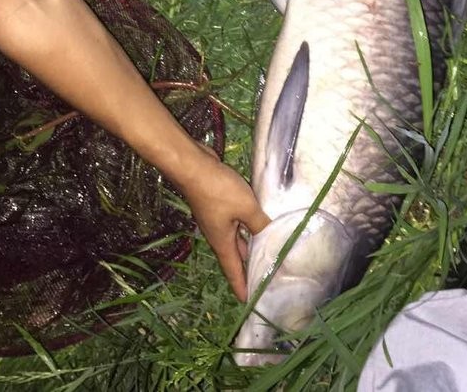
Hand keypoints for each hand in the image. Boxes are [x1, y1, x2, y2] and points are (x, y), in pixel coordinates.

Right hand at [181, 148, 269, 301]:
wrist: (193, 166)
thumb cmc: (218, 191)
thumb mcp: (246, 208)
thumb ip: (260, 223)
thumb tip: (274, 236)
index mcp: (222, 242)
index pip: (234, 271)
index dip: (241, 286)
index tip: (248, 301)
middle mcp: (218, 235)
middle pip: (236, 256)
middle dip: (248, 268)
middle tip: (264, 277)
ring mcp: (217, 219)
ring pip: (237, 237)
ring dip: (250, 246)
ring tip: (267, 252)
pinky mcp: (218, 205)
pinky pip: (236, 222)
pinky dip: (247, 226)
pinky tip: (258, 221)